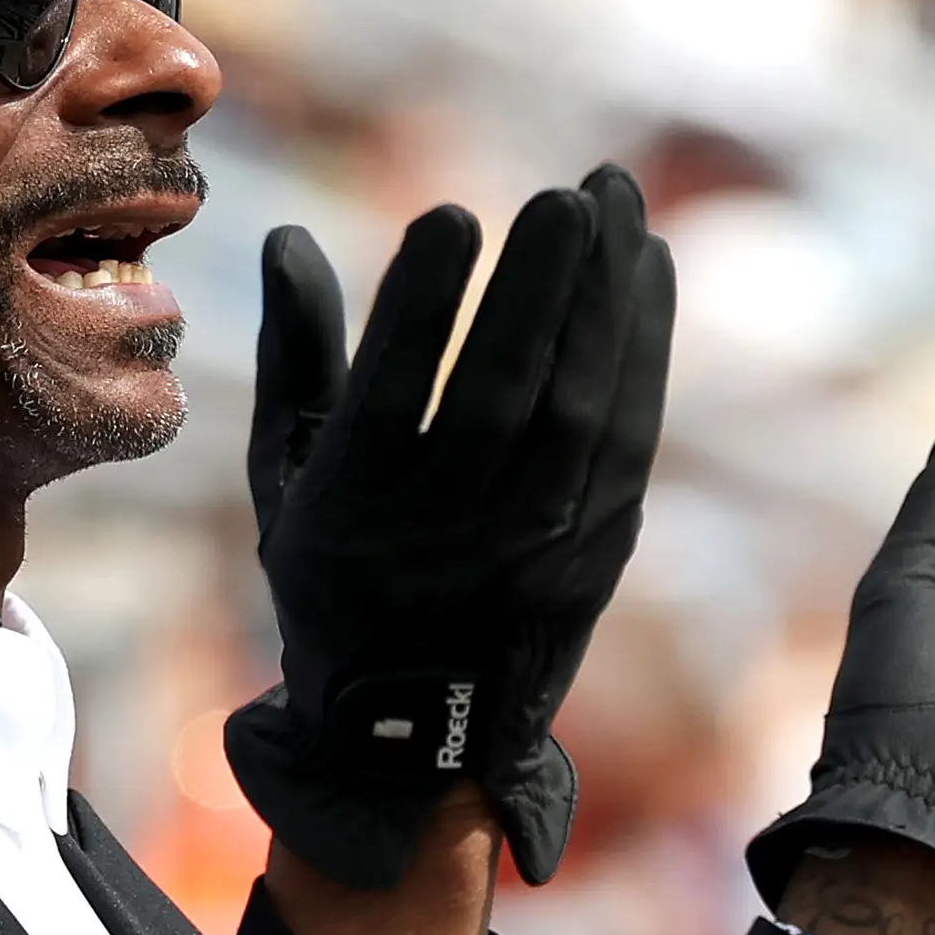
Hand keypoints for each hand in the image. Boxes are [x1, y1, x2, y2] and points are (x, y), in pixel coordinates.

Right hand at [226, 165, 674, 888]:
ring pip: (581, 412)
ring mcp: (534, 548)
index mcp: (351, 516)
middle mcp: (447, 537)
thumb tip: (289, 236)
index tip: (450, 215)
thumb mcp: (285, 480)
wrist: (417, 739)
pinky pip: (632, 433)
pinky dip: (646, 344)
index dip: (423, 307)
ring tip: (614, 198)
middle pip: (502, 401)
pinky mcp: (601, 550)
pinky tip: (650, 265)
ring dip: (605, 300)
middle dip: (537, 290)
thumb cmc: (335, 575)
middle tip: (563, 194)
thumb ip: (294, 356)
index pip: (391, 398)